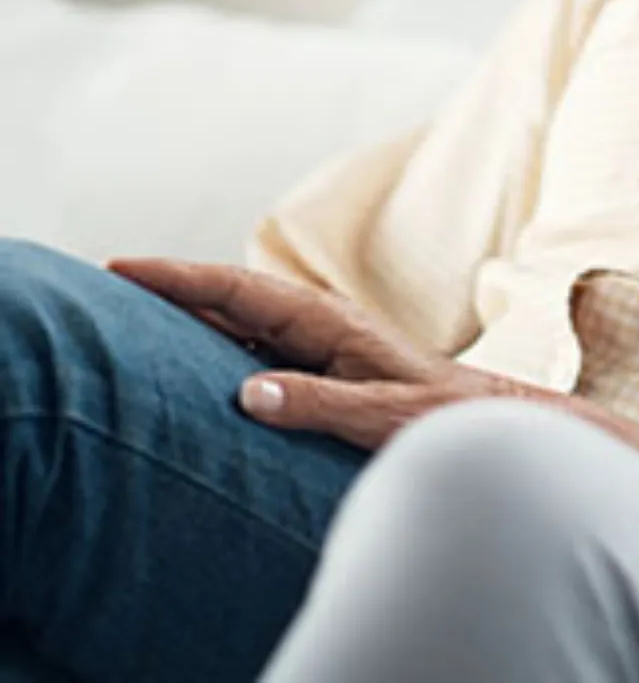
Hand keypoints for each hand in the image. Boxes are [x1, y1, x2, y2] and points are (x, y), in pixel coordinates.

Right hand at [107, 256, 511, 451]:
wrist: (478, 421)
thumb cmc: (439, 416)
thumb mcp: (379, 413)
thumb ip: (318, 403)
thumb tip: (247, 393)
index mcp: (328, 321)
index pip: (239, 291)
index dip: (180, 277)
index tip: (125, 268)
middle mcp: (317, 324)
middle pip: (229, 298)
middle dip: (171, 286)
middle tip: (109, 282)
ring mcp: (316, 344)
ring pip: (238, 323)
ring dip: (189, 316)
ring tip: (130, 315)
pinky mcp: (318, 367)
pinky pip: (253, 350)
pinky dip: (213, 347)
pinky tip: (183, 359)